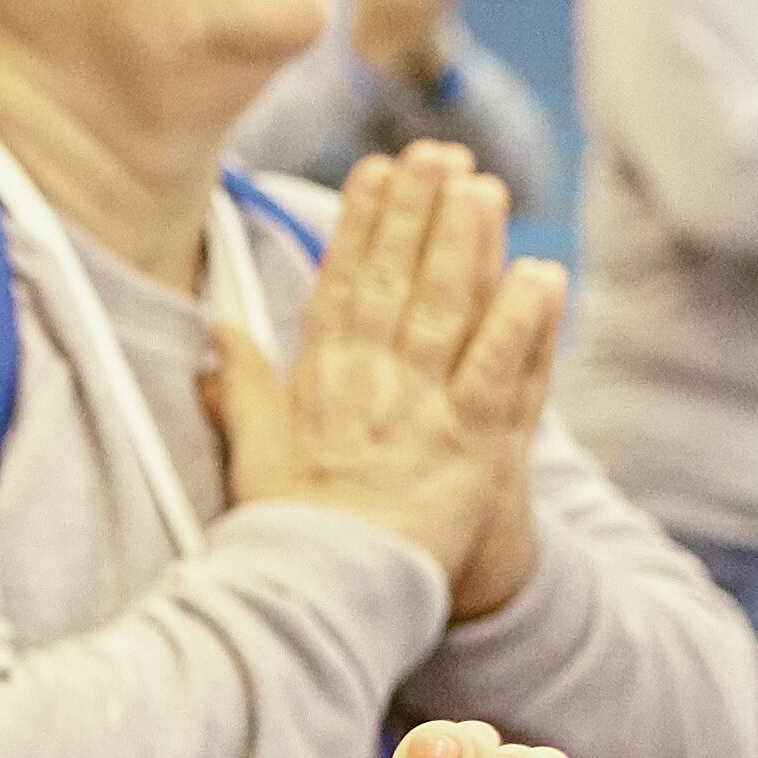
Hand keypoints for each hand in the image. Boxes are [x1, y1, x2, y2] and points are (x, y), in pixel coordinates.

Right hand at [200, 144, 561, 598]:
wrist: (324, 602)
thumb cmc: (290, 536)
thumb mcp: (253, 457)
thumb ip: (242, 389)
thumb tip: (218, 335)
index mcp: (319, 385)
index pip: (341, 286)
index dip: (361, 225)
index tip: (377, 172)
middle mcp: (371, 388)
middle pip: (398, 284)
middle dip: (419, 214)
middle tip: (437, 156)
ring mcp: (424, 416)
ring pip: (449, 314)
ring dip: (468, 247)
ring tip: (483, 187)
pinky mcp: (473, 450)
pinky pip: (502, 376)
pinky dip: (522, 326)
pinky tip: (540, 274)